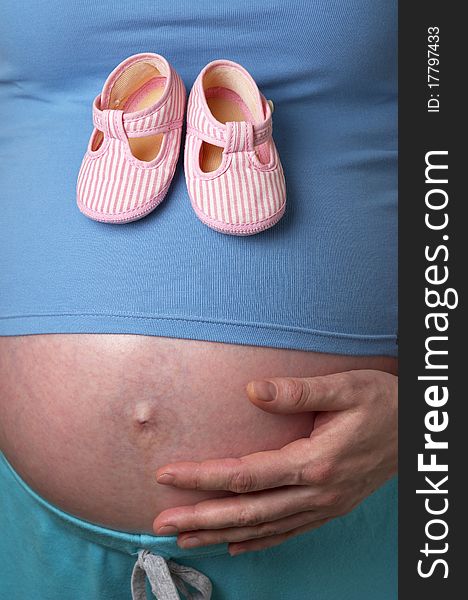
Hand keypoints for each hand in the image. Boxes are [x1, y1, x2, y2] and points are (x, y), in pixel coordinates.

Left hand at [153, 369, 397, 555]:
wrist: (415, 431)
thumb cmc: (382, 403)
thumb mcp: (346, 388)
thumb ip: (297, 391)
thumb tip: (252, 390)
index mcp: (314, 462)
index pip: (245, 474)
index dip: (202, 476)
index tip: (167, 475)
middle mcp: (315, 492)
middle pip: (247, 511)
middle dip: (201, 517)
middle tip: (160, 525)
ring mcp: (323, 506)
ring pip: (263, 527)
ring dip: (221, 534)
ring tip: (185, 539)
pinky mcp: (329, 507)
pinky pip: (287, 531)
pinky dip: (258, 541)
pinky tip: (235, 546)